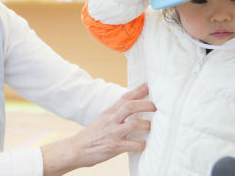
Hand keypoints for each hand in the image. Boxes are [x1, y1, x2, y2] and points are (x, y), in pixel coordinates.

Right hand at [41, 83, 155, 175]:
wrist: (77, 149)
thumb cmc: (92, 135)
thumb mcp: (102, 119)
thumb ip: (116, 114)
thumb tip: (132, 108)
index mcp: (109, 112)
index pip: (125, 97)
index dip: (138, 90)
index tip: (149, 85)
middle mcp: (111, 120)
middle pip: (130, 106)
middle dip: (146, 105)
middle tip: (157, 107)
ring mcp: (113, 133)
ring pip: (134, 124)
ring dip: (147, 125)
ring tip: (153, 127)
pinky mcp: (114, 147)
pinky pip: (133, 145)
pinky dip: (142, 145)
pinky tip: (144, 145)